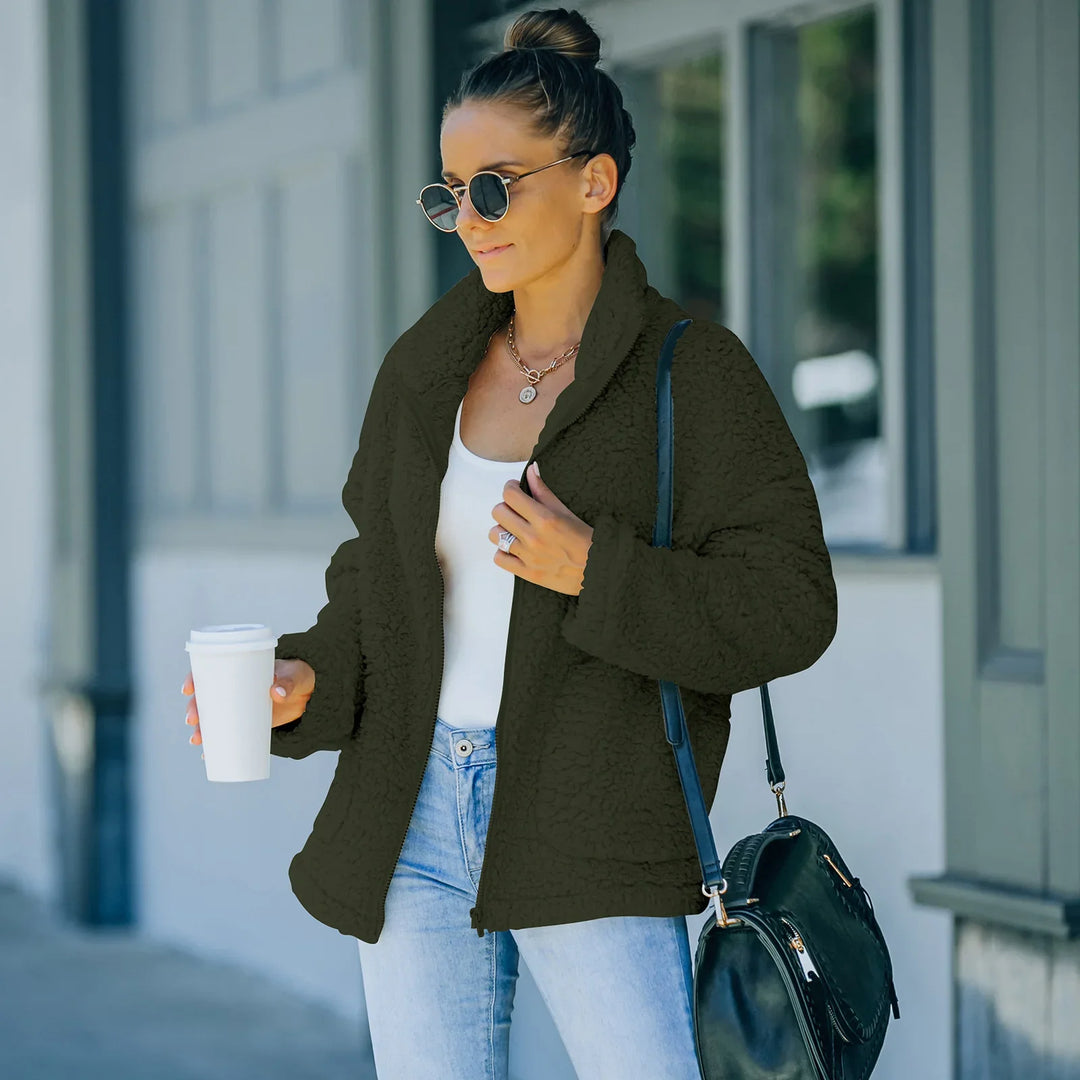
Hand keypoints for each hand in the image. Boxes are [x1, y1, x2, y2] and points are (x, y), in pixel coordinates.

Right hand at [181, 659, 316, 754]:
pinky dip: (216, 744)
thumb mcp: (293, 675)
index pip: (210, 670)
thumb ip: (287, 682)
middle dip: (194, 709)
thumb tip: (277, 693)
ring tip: (197, 740)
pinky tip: (206, 755)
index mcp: (240, 669)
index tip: (188, 689)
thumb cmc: (297, 676)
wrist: (308, 692)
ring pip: (212, 717)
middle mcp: (234, 688)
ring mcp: (239, 706)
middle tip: (193, 720)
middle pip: (205, 697)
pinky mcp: (248, 722)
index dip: (194, 678)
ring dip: (200, 729)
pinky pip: (226, 733)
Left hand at [488, 461, 593, 595]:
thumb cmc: (588, 542)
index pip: (510, 495)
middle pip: (498, 512)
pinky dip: (503, 552)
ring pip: (495, 534)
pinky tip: (515, 548)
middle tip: (516, 509)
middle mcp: (534, 538)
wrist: (600, 571)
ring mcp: (529, 557)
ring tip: (514, 529)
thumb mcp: (567, 513)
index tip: (516, 490)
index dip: (511, 488)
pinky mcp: (527, 573)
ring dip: (502, 529)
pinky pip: (499, 558)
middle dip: (506, 506)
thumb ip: (544, 492)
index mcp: (545, 519)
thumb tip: (532, 470)